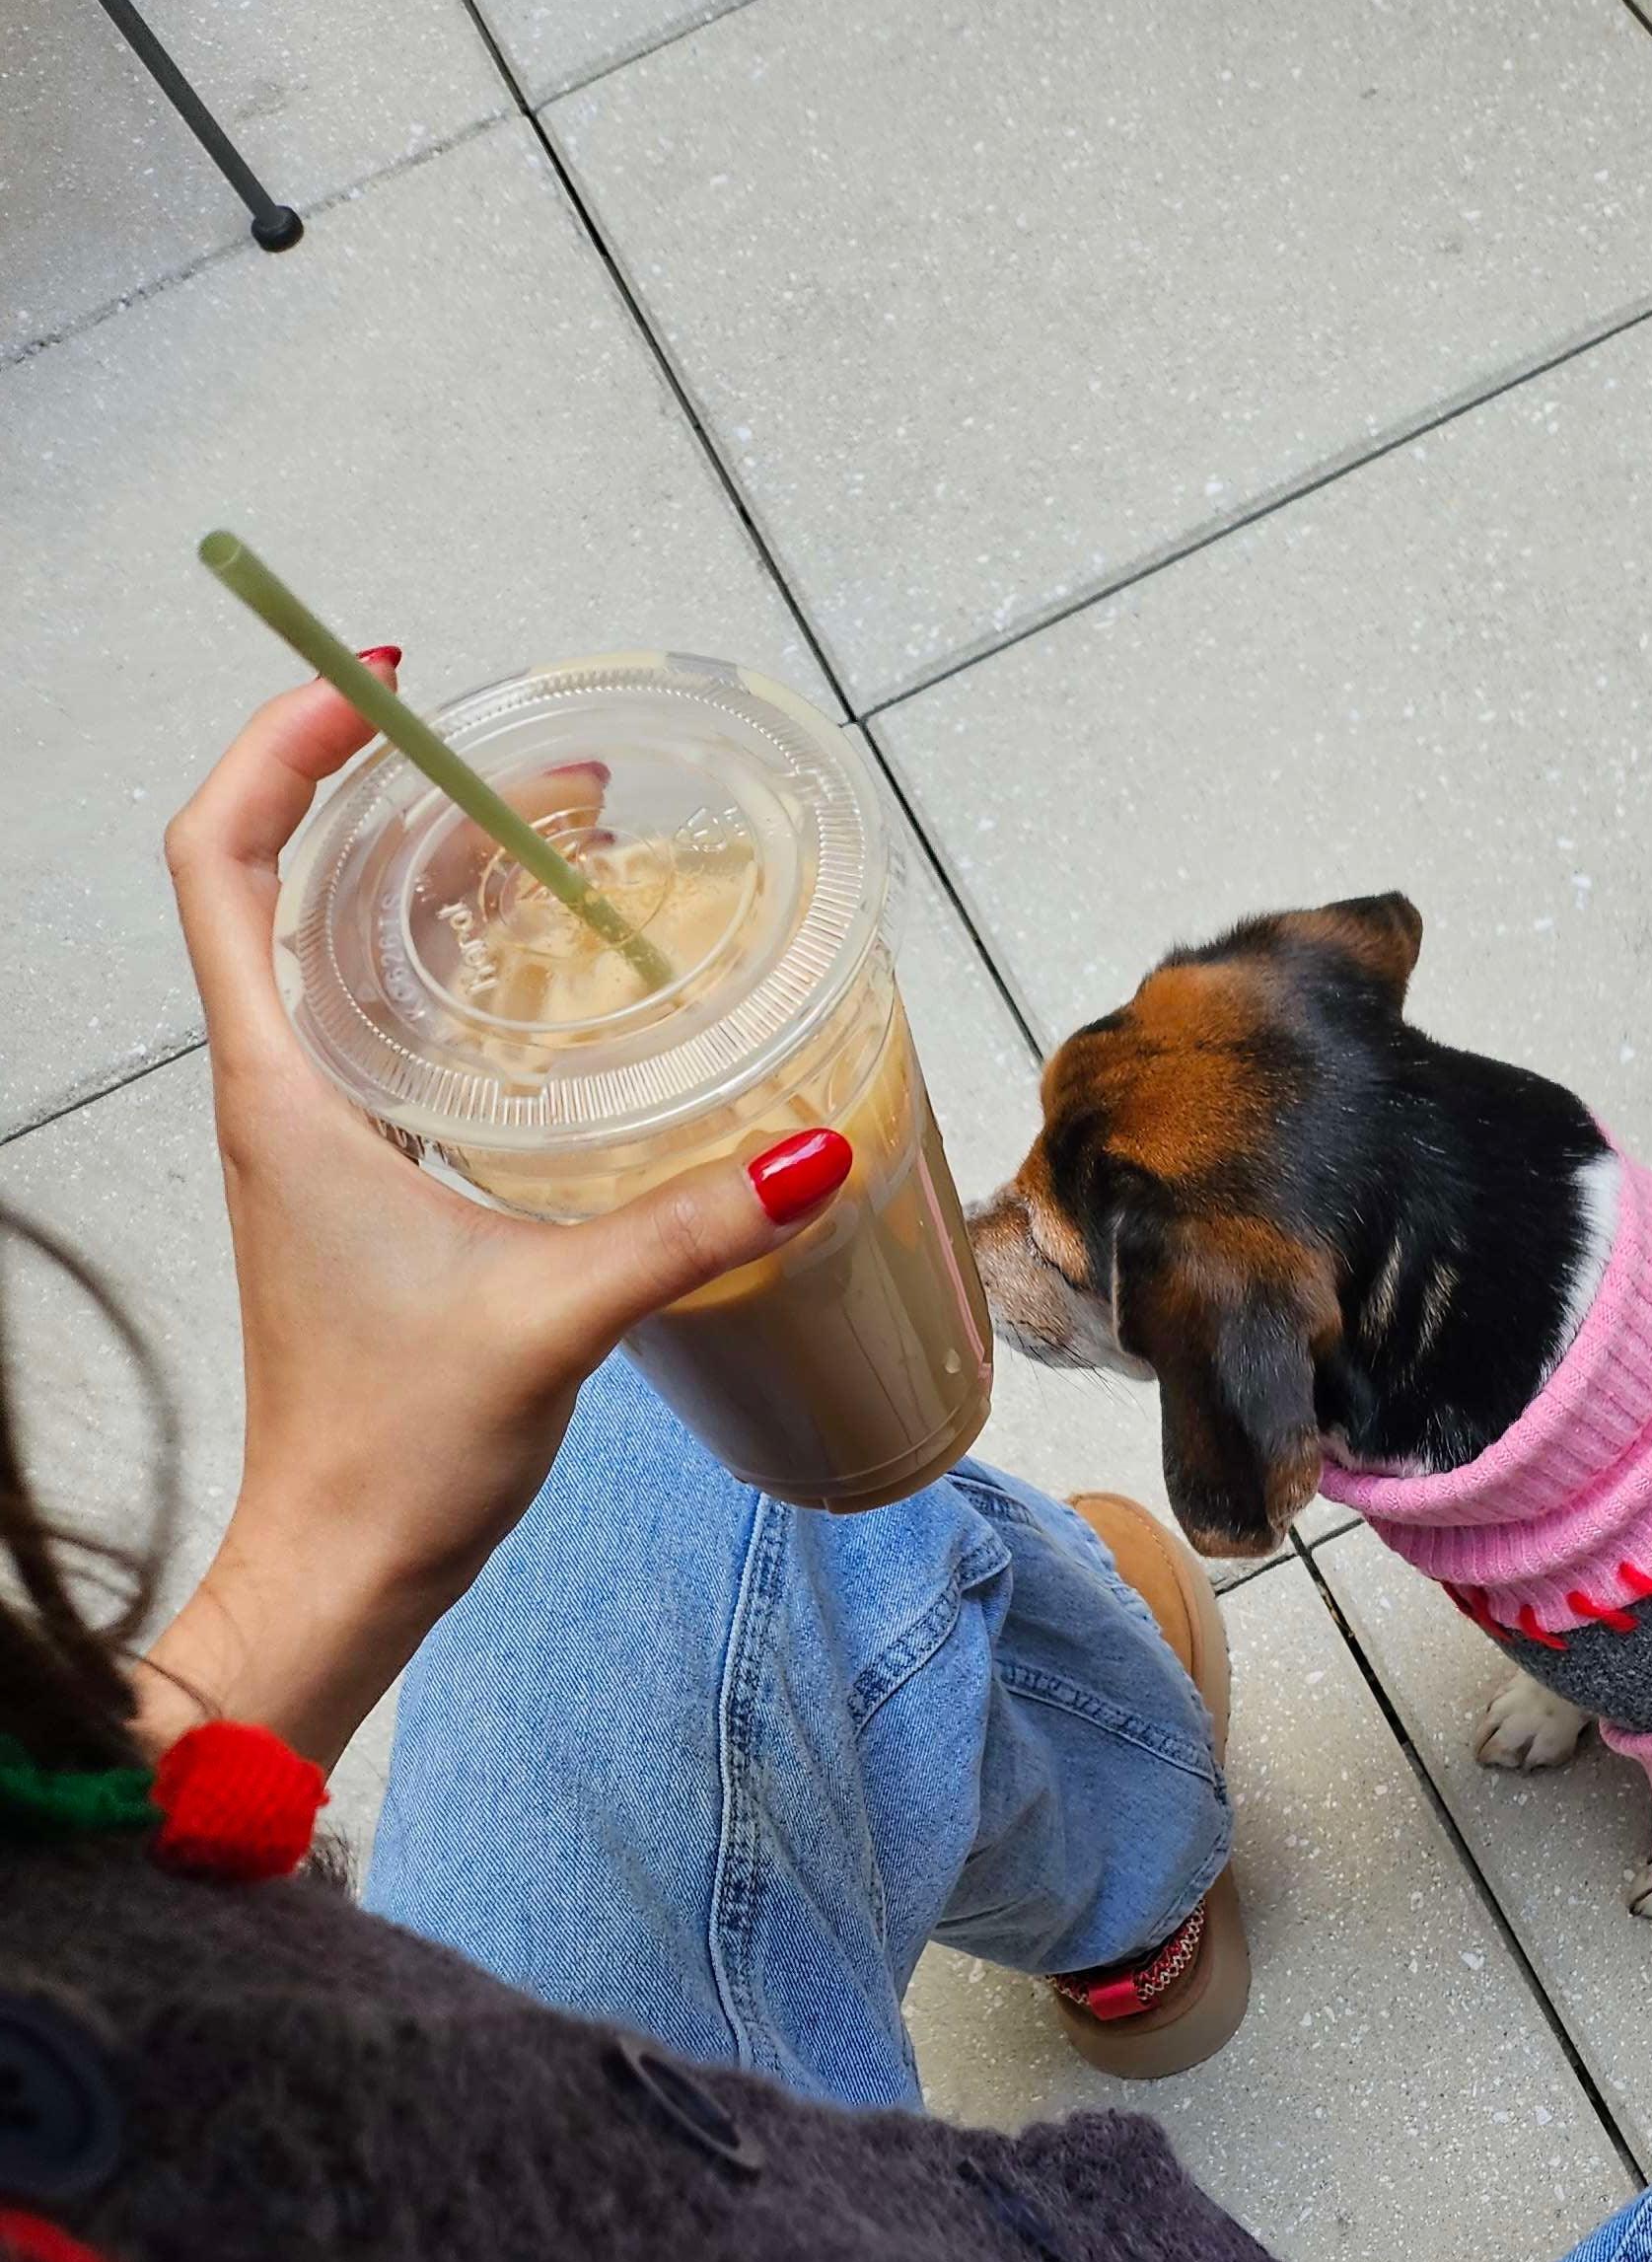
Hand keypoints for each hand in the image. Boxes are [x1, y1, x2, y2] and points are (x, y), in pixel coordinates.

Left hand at [144, 669, 844, 1768]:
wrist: (340, 1570)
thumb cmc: (394, 1452)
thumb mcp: (554, 1319)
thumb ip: (687, 1226)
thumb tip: (819, 1150)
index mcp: (280, 1092)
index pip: (223, 861)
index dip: (281, 750)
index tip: (380, 691)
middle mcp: (281, 1098)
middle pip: (302, 888)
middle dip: (410, 801)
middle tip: (538, 768)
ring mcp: (317, 1147)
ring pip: (354, 965)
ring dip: (441, 888)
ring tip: (563, 846)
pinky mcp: (365, 1198)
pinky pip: (399, 1045)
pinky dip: (465, 988)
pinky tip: (561, 1002)